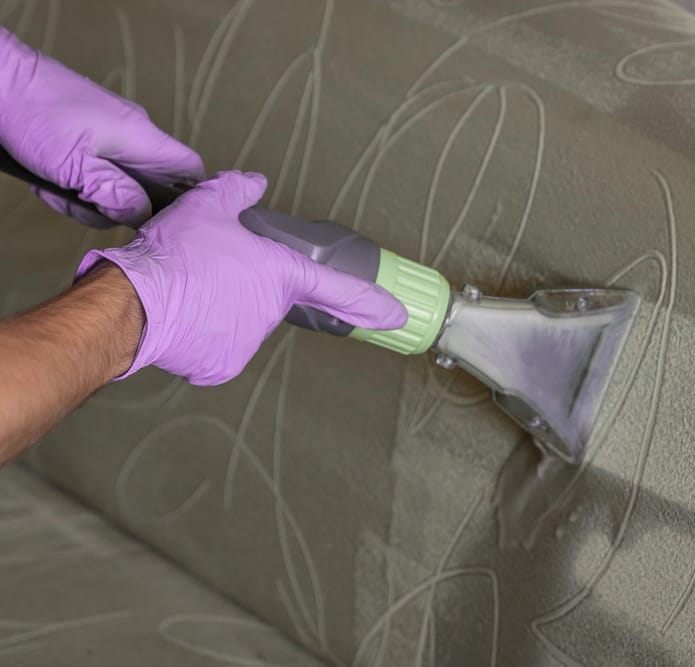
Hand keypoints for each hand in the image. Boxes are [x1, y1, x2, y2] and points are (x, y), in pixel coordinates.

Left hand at [0, 28, 203, 225]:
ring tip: (62, 190)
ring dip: (93, 199)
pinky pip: (97, 173)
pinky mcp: (89, 137)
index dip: (189, 196)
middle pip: (151, 186)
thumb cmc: (34, 113)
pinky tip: (53, 180)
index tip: (169, 220)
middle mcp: (133, 135)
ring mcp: (110, 135)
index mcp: (142, 137)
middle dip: (123, 206)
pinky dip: (77, 185)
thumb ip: (116, 195)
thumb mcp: (76, 166)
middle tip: (92, 208)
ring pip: (120, 185)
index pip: (191, 169)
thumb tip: (142, 214)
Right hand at [76, 171, 408, 385]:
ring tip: (187, 290)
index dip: (371, 302)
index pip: (338, 288)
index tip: (397, 316)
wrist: (132, 303)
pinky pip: (216, 347)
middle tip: (206, 273)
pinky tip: (182, 316)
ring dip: (219, 308)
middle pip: (268, 298)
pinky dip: (201, 333)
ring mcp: (248, 341)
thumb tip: (255, 182)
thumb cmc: (172, 255)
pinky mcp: (222, 365)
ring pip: (239, 321)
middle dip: (241, 286)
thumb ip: (238, 191)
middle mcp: (271, 311)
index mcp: (279, 273)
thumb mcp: (207, 205)